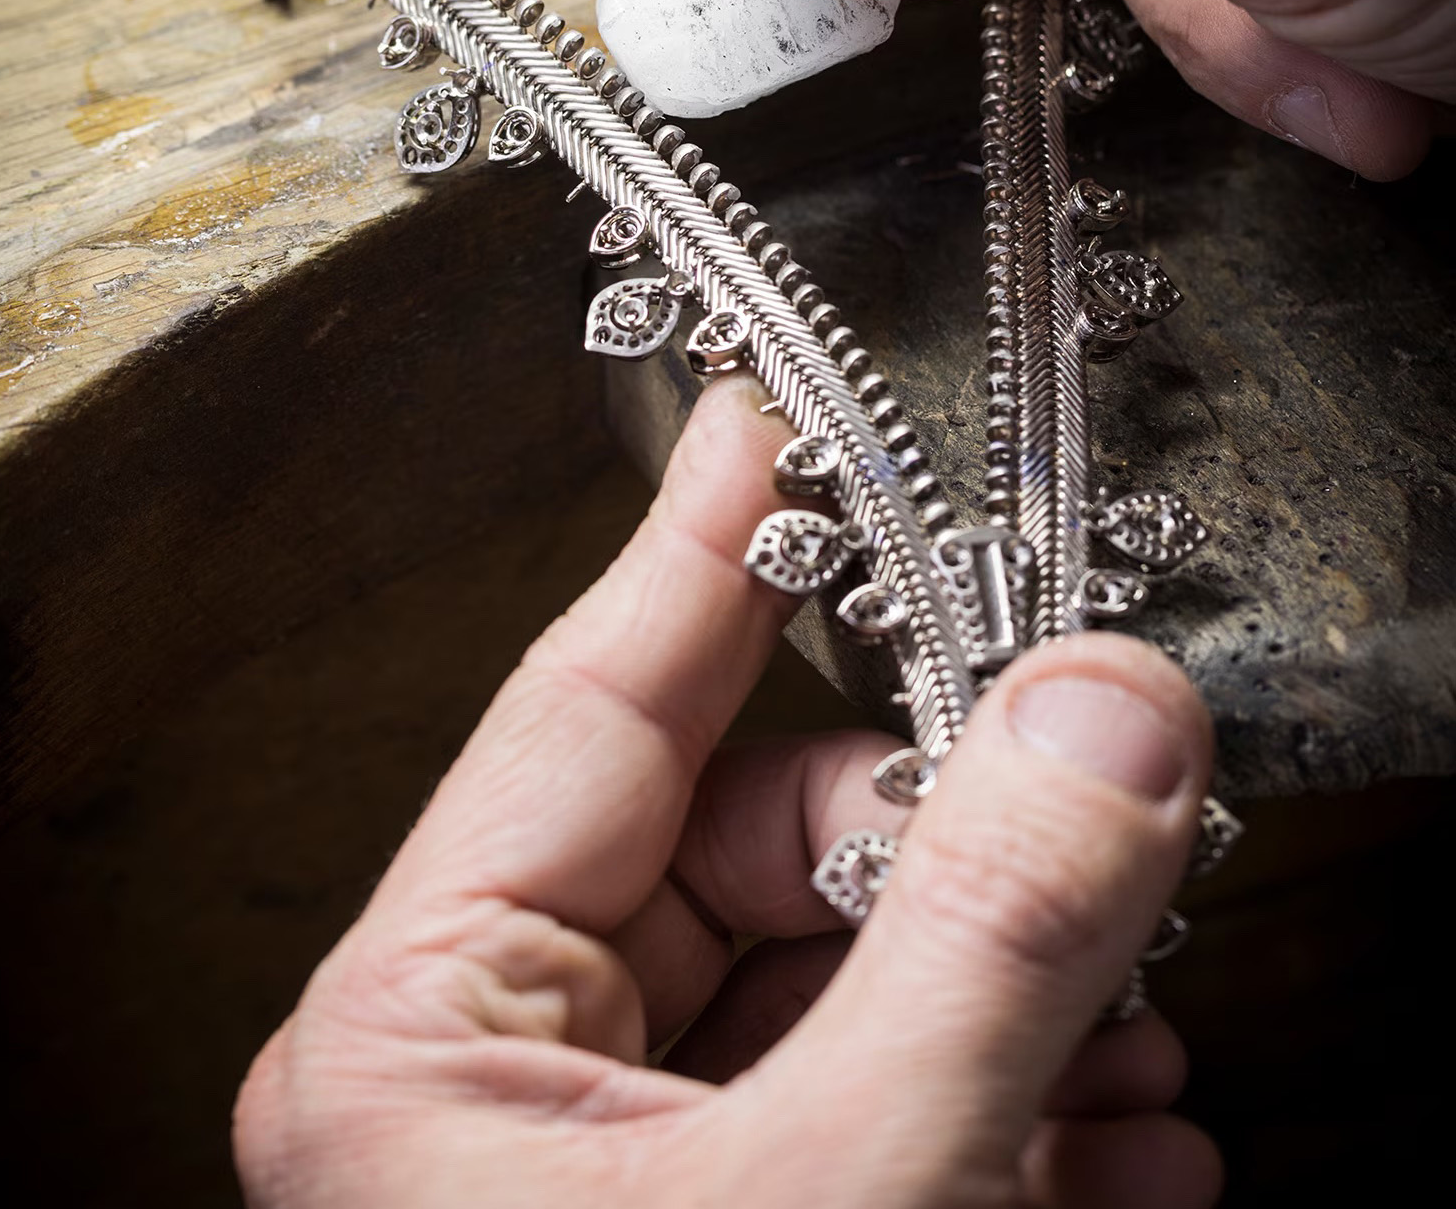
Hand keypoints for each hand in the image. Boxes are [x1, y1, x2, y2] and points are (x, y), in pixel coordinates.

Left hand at [234, 382, 1218, 1207]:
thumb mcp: (856, 1196)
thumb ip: (981, 939)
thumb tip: (1101, 714)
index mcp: (424, 1039)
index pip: (592, 700)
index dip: (700, 546)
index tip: (757, 417)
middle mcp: (486, 1090)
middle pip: (740, 844)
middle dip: (934, 825)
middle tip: (1083, 784)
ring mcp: (597, 1179)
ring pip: (819, 978)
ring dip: (994, 980)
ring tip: (1125, 1017)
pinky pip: (852, 1102)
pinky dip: (989, 1101)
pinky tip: (1105, 1140)